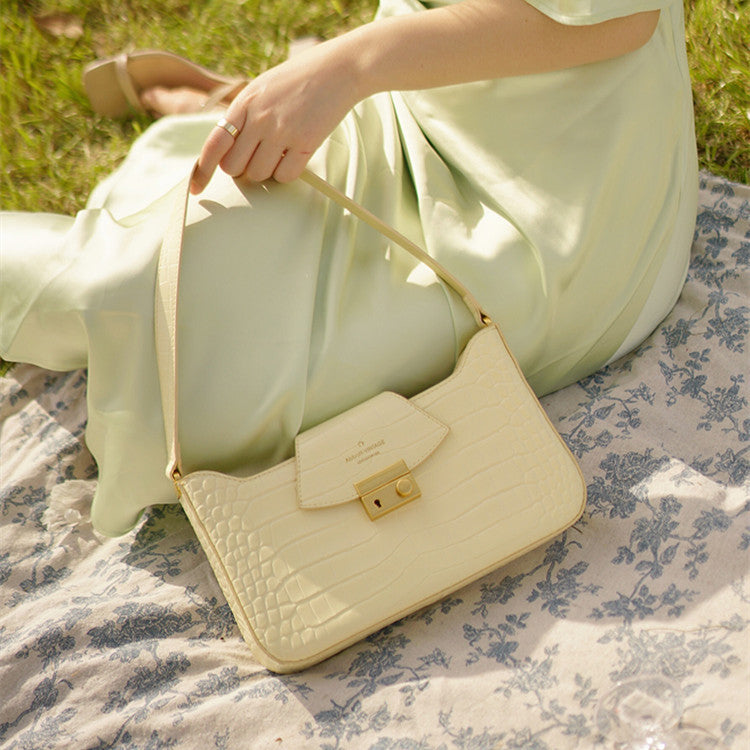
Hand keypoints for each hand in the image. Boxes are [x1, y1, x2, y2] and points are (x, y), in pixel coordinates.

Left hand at [190, 42, 359, 192]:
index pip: (214, 144)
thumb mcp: (262, 89)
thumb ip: (244, 115)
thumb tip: (229, 150)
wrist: (337, 69)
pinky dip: (286, 173)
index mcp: (244, 103)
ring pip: (259, 174)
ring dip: (266, 171)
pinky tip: (294, 156)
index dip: (202, 170)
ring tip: (279, 152)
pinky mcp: (305, 143)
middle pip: (234, 167)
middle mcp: (260, 119)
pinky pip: (285, 176)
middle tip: (256, 158)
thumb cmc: (298, 79)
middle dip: (242, 169)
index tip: (195, 189)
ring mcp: (282, 132)